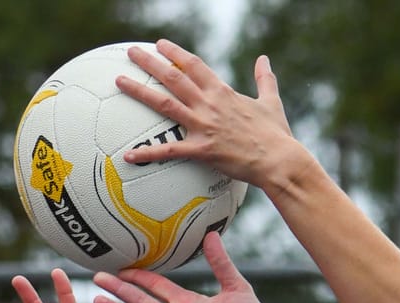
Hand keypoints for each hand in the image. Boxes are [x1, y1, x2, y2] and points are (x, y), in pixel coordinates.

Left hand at [118, 40, 300, 188]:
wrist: (279, 160)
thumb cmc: (277, 134)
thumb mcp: (271, 102)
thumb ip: (264, 79)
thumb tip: (264, 60)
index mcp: (223, 91)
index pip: (193, 64)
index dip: (175, 52)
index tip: (160, 44)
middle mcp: (209, 104)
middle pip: (173, 77)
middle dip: (149, 62)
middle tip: (131, 52)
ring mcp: (203, 126)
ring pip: (164, 104)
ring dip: (139, 91)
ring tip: (119, 81)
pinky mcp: (202, 150)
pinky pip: (169, 151)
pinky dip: (147, 153)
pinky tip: (128, 155)